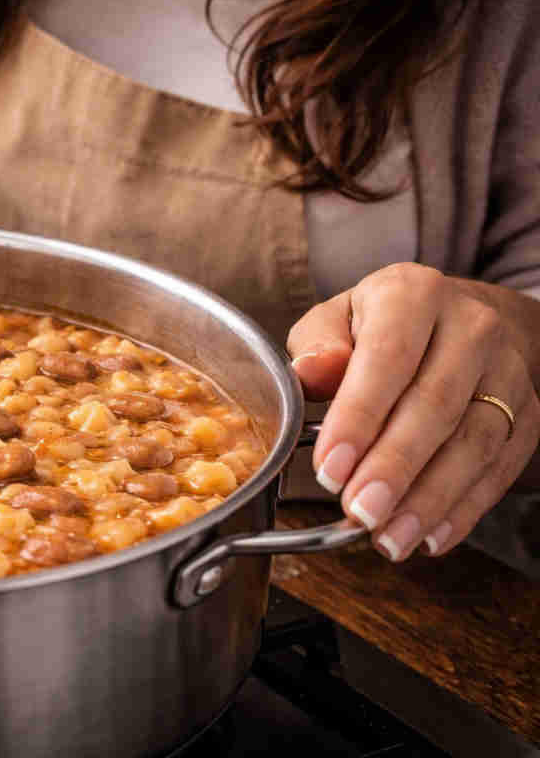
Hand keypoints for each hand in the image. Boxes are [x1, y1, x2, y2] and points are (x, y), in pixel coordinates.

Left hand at [288, 263, 539, 560]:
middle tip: (359, 512)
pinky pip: (502, 465)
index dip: (358, 417)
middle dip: (395, 467)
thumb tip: (313, 371)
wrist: (458, 320)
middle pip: (436, 405)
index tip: (329, 469)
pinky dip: (465, 508)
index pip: (387, 356)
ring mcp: (507, 371)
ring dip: (431, 498)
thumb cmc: (376, 329)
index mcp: (412, 294)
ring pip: (475, 441)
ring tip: (389, 537)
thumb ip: (317, 347)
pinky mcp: (528, 412)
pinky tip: (431, 536)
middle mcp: (471, 326)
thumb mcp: (334, 320)